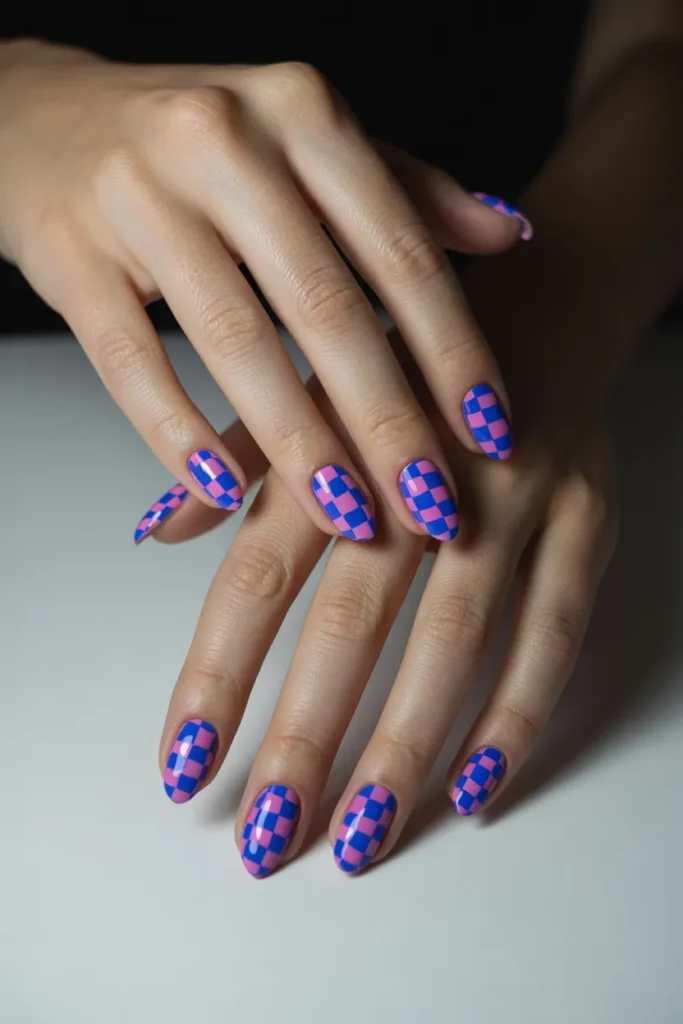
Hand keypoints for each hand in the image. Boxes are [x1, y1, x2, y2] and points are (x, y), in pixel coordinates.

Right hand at [0, 39, 529, 542]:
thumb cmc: (201, 146)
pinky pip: (131, 361)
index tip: (493, 433)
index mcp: (301, 111)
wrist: (48, 119)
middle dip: (388, 421)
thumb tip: (511, 232)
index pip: (399, 249)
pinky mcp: (71, 252)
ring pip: (235, 341)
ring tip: (349, 516)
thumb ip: (407, 191)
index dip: (453, 349)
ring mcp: (138, 195)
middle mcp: (223, 140)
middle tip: (432, 504)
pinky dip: (179, 433)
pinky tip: (224, 490)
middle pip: (325, 306)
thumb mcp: (310, 143)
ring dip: (299, 444)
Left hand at [151, 301, 616, 875]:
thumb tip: (156, 530)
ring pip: (458, 637)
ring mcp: (515, 496)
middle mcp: (422, 471)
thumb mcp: (313, 385)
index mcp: (338, 441)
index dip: (217, 674)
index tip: (184, 764)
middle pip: (353, 620)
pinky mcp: (587, 517)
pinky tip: (474, 789)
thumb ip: (240, 461)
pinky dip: (517, 713)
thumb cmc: (407, 359)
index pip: (258, 575)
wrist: (546, 294)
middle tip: (266, 835)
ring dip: (405, 745)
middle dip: (306, 735)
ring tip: (360, 836)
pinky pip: (556, 630)